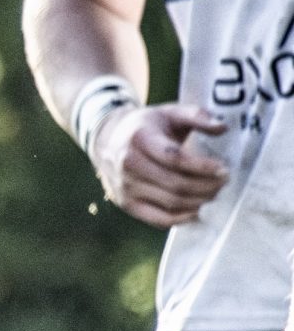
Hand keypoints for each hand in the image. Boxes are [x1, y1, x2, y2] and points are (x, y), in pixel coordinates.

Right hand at [94, 102, 228, 228]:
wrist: (107, 140)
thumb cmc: (146, 126)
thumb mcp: (169, 112)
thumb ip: (197, 116)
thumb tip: (222, 128)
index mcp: (140, 139)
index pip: (175, 158)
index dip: (202, 167)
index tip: (223, 169)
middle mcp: (129, 165)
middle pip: (176, 184)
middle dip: (206, 186)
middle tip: (223, 182)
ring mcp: (126, 187)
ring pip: (171, 202)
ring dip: (199, 201)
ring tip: (214, 193)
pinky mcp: (126, 204)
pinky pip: (158, 218)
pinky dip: (181, 218)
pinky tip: (197, 210)